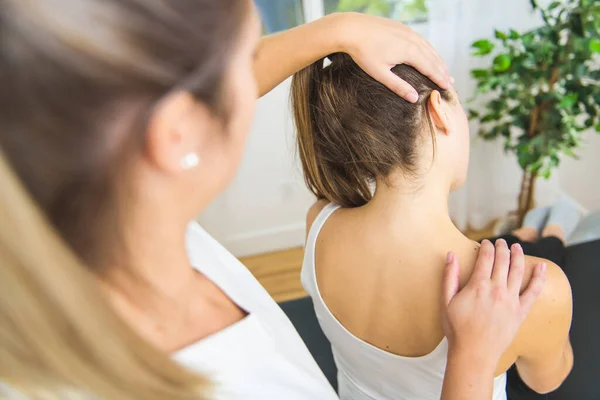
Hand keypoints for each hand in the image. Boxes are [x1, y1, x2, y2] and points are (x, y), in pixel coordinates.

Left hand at [333, 12, 452, 101]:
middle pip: (433, 58)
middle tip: (450, 82)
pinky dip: (428, 49)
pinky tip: (428, 53)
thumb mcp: (380, 73)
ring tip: (444, 69)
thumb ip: (398, 86)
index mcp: (410, 52)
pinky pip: (420, 40)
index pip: (430, 68)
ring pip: (428, 47)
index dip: (440, 78)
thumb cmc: (364, 52)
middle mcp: (413, 40)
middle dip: (442, 70)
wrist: (352, 28)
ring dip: (437, 59)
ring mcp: (408, 31)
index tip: (448, 87)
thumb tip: (415, 98)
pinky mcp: (401, 27)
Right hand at [442, 239, 546, 366]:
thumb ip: (449, 276)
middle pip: (503, 261)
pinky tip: (542, 267)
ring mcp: (511, 300)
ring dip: (518, 256)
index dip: (486, 247)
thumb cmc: (457, 328)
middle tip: (501, 242)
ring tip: (517, 247)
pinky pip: (533, 292)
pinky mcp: (520, 311)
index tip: (485, 243)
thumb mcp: (446, 301)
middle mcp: (497, 289)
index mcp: (478, 285)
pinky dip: (539, 278)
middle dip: (502, 248)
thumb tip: (451, 255)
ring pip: (518, 271)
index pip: (486, 258)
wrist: (474, 353)